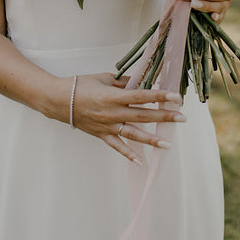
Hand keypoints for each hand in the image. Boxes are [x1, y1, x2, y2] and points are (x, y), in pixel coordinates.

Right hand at [70, 73, 185, 164]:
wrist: (58, 100)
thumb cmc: (80, 85)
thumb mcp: (104, 78)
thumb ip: (123, 82)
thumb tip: (140, 82)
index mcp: (112, 96)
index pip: (141, 96)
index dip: (160, 96)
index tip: (175, 97)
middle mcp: (112, 113)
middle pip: (143, 116)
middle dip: (164, 116)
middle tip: (182, 118)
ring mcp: (107, 126)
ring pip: (133, 135)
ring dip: (152, 139)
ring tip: (168, 143)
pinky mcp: (101, 135)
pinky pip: (117, 146)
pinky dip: (128, 155)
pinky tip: (141, 162)